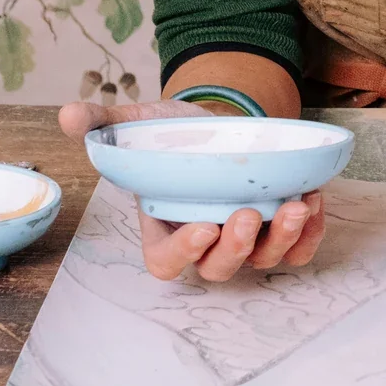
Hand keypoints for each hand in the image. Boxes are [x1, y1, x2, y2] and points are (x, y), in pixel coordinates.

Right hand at [60, 97, 328, 280]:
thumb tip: (69, 117)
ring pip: (262, 260)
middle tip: (247, 215)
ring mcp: (243, 240)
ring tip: (298, 204)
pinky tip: (316, 200)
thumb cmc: (168, 131)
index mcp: (162, 228)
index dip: (182, 253)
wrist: (212, 121)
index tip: (202, 226)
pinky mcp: (275, 228)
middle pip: (218, 269)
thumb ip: (101, 123)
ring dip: (282, 239)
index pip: (165, 262)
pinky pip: (296, 248)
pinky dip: (310, 234)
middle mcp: (204, 242)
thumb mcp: (133, 122)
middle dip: (235, 249)